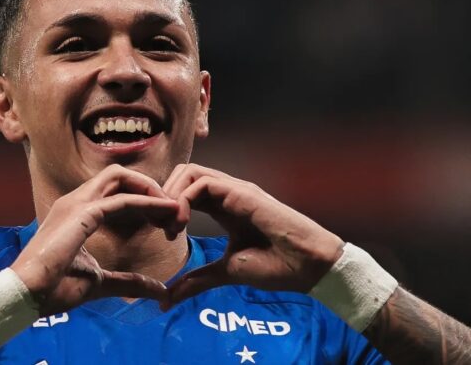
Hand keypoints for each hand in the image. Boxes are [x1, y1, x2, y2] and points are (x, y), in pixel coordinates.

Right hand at [11, 164, 188, 315]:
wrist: (26, 296)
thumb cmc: (55, 288)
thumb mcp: (101, 283)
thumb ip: (130, 282)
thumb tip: (160, 290)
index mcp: (78, 212)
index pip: (115, 190)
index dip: (143, 199)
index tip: (165, 219)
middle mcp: (76, 200)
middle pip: (119, 175)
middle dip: (149, 187)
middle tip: (173, 209)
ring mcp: (76, 203)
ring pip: (120, 176)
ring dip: (150, 189)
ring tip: (173, 207)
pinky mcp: (81, 214)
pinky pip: (121, 200)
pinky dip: (146, 203)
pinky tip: (165, 212)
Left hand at [162, 164, 343, 308]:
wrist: (308, 267)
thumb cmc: (275, 266)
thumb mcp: (225, 272)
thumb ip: (197, 280)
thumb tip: (167, 299)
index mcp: (222, 206)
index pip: (184, 191)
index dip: (166, 207)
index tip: (164, 233)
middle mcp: (226, 193)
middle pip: (182, 175)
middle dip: (163, 197)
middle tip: (162, 227)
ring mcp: (234, 189)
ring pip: (189, 172)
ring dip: (171, 196)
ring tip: (172, 226)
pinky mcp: (241, 192)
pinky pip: (201, 182)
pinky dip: (183, 200)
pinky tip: (182, 224)